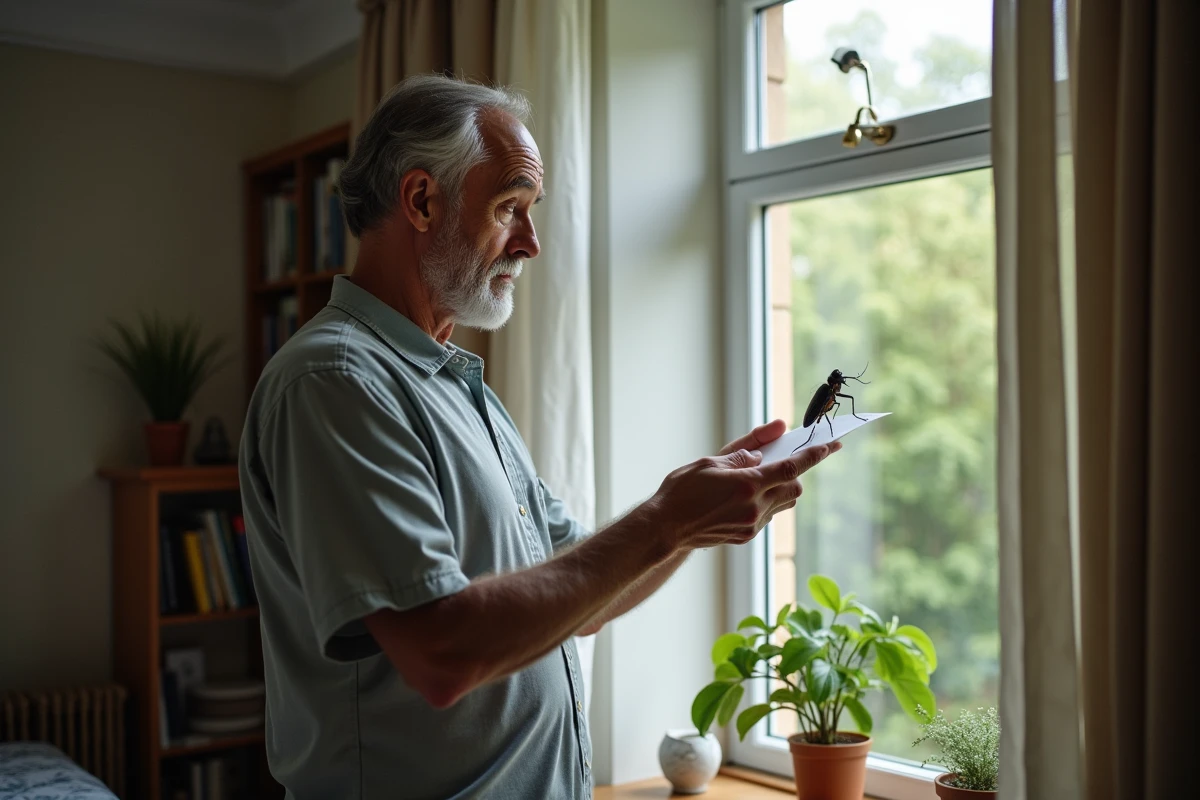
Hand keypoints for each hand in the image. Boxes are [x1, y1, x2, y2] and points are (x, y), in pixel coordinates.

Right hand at [650, 422, 840, 551]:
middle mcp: (754, 507)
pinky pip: (768, 516)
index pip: (792, 468)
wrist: (664, 528)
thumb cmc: (681, 491)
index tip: (833, 445)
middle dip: (795, 475)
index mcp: (746, 484)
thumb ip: (743, 454)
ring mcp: (751, 525)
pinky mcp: (745, 536)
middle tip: (780, 462)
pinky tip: (741, 499)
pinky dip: (764, 503)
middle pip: (795, 489)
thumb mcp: (709, 462)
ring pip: (783, 504)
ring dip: (779, 489)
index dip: (815, 455)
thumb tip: (766, 450)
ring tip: (755, 481)